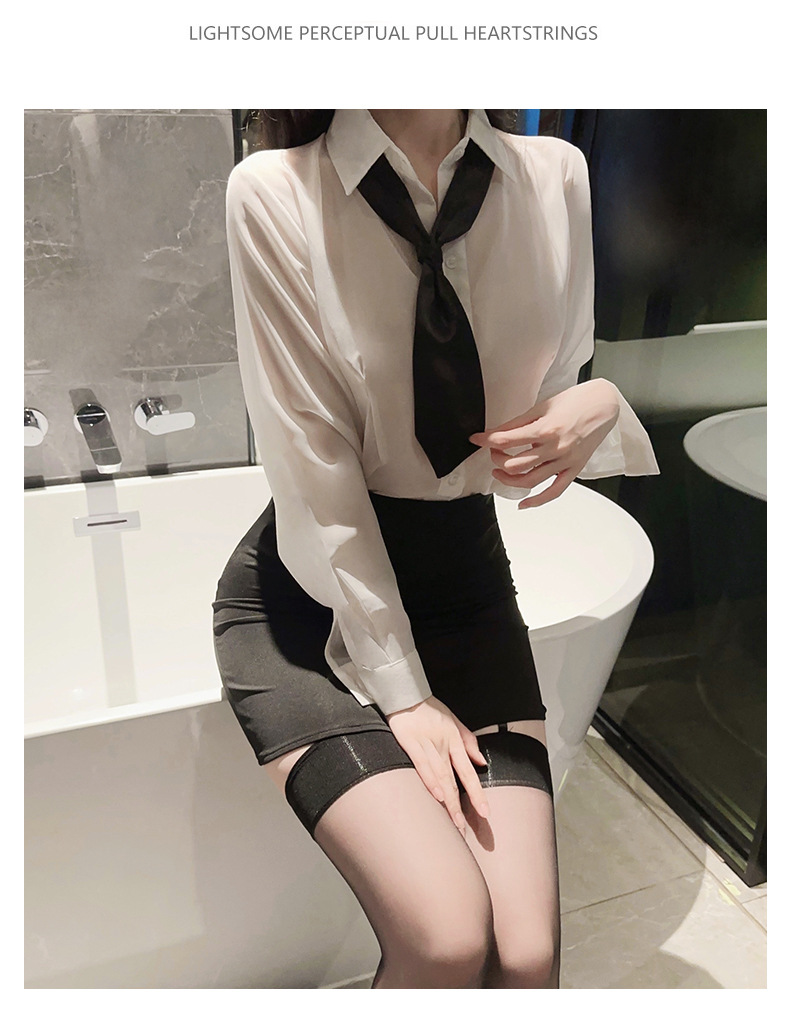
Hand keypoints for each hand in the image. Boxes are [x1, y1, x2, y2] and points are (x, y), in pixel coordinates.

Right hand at [386, 695, 489, 831]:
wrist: (406, 692)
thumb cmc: (428, 708)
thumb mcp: (454, 720)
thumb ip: (469, 741)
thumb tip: (481, 762)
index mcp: (454, 740)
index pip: (469, 772)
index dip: (477, 793)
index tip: (484, 813)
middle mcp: (443, 744)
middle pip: (455, 781)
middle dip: (460, 807)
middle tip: (465, 829)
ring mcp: (427, 744)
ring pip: (441, 777)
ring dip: (449, 801)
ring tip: (454, 822)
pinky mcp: (410, 742)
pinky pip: (422, 764)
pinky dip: (430, 780)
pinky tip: (438, 796)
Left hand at [468, 378, 620, 508]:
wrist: (604, 405)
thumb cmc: (575, 402)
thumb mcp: (542, 407)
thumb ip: (518, 423)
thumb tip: (496, 433)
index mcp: (546, 429)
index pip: (506, 440)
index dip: (486, 440)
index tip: (476, 439)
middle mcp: (555, 448)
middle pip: (514, 464)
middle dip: (497, 459)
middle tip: (493, 452)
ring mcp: (565, 462)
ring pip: (529, 480)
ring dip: (509, 479)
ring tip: (499, 472)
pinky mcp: (574, 470)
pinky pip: (554, 492)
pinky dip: (537, 501)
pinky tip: (523, 503)